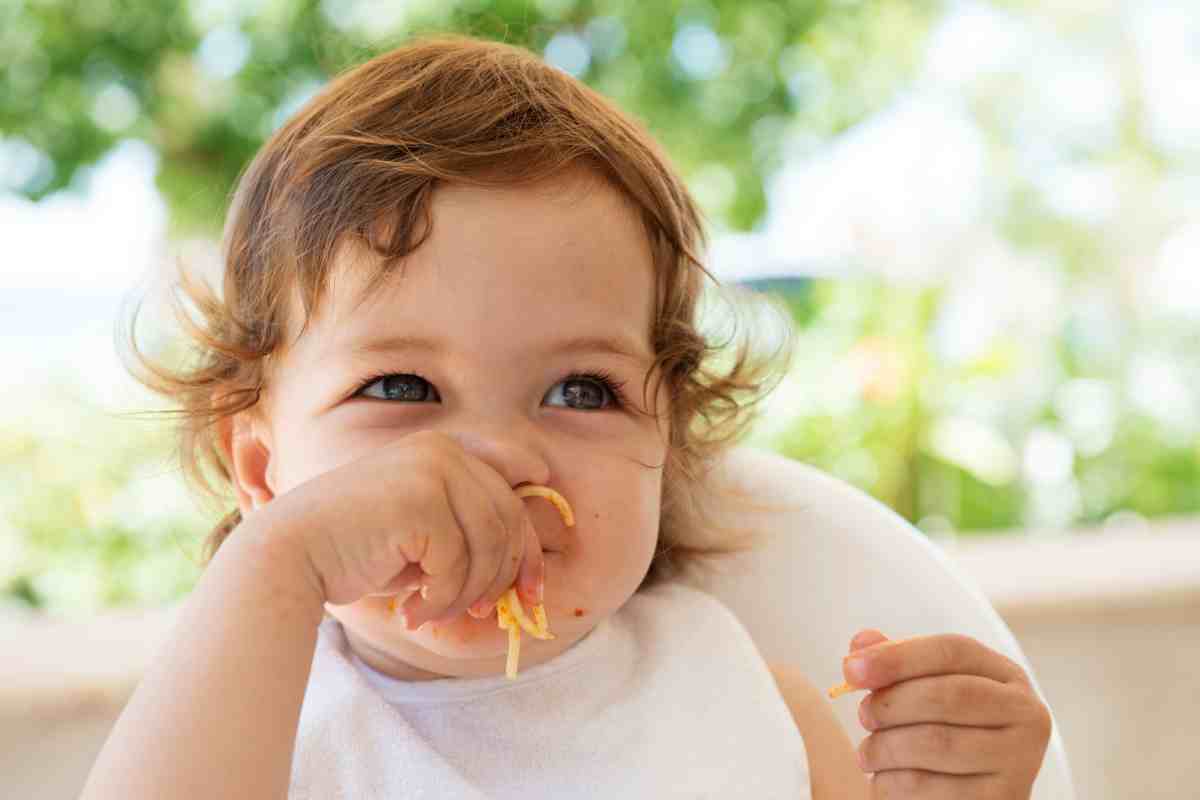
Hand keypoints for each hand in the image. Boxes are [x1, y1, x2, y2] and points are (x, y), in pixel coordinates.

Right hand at [258, 430, 544, 628]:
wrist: (290, 555)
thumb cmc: (356, 551)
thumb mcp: (424, 536)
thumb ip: (469, 534)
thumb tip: (528, 570)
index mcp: (446, 450)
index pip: (512, 493)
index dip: (530, 546)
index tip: (533, 591)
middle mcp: (444, 450)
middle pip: (509, 521)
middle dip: (502, 578)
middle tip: (481, 615)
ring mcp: (434, 469)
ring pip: (489, 545)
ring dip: (467, 593)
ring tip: (434, 613)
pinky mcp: (422, 499)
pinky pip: (458, 563)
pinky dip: (442, 598)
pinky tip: (412, 611)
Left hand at [844, 629, 1051, 798]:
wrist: (971, 793)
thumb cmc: (946, 730)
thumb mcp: (927, 688)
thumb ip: (896, 661)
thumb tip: (861, 644)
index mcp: (1007, 677)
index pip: (952, 651)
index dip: (897, 657)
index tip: (850, 669)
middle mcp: (1026, 715)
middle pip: (946, 695)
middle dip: (890, 703)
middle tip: (863, 715)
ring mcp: (1019, 761)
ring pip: (936, 743)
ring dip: (884, 746)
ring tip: (867, 752)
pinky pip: (930, 787)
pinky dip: (891, 782)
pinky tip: (883, 778)